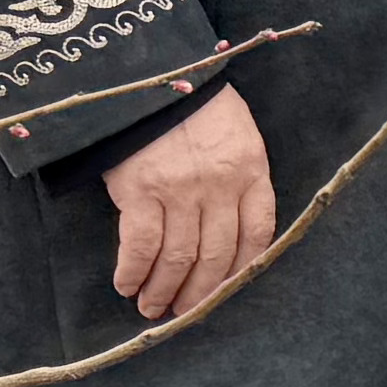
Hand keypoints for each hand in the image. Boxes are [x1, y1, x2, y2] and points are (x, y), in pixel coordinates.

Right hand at [103, 87, 274, 322]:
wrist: (150, 74)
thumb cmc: (195, 106)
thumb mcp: (237, 136)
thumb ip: (240, 178)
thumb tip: (229, 230)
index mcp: (252, 170)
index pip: (258, 234)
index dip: (240, 270)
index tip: (225, 290)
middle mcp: (221, 185)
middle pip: (216, 254)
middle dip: (200, 291)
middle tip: (184, 311)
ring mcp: (181, 190)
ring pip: (179, 257)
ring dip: (164, 290)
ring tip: (152, 308)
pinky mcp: (140, 191)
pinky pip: (141, 245)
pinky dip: (133, 272)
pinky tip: (128, 285)